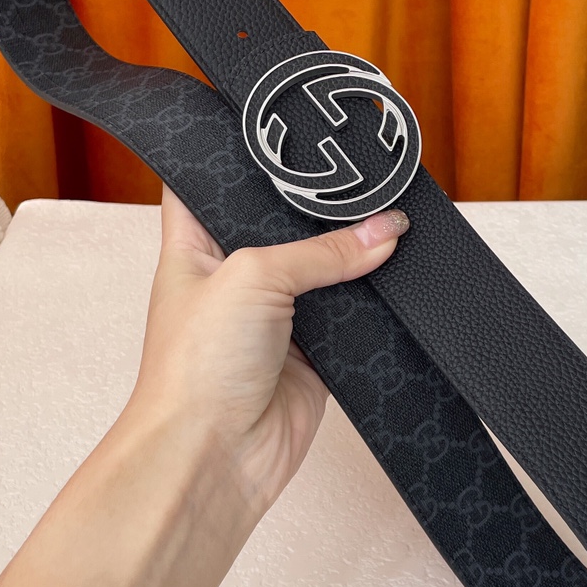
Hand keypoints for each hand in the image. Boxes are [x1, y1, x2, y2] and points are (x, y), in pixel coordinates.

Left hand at [126, 184, 410, 517]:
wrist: (213, 455)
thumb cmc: (194, 369)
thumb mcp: (253, 277)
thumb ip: (321, 251)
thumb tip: (383, 229)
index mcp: (194, 247)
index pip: (209, 185)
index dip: (239, 160)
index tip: (277, 131)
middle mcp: (233, 278)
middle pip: (282, 226)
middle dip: (318, 209)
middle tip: (355, 175)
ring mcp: (274, 317)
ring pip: (324, 272)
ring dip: (352, 258)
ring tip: (386, 219)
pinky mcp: (311, 355)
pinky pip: (351, 319)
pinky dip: (372, 304)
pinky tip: (392, 278)